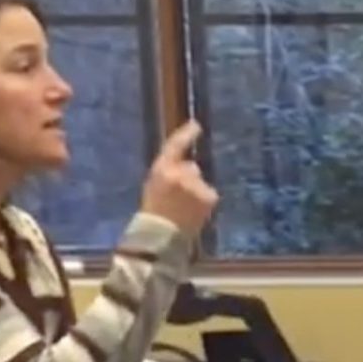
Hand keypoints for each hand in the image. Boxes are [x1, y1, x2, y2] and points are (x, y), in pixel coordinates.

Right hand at [141, 121, 218, 235]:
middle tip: (177, 198)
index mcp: (161, 169)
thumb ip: (169, 171)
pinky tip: (194, 212)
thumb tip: (190, 164)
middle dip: (188, 178)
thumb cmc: (154, 212)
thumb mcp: (153, 185)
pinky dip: (204, 201)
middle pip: (191, 168)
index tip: (196, 125)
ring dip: (196, 191)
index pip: (175, 145)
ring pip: (200, 182)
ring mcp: (196, 185)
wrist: (161, 236)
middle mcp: (180, 173)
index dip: (186, 134)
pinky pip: (208, 194)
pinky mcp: (209, 196)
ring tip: (184, 208)